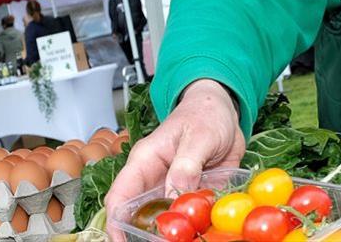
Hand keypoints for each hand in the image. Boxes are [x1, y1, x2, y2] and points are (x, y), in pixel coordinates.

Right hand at [104, 79, 245, 240]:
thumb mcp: (198, 137)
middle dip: (146, 235)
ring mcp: (174, 190)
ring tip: (185, 240)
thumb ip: (186, 165)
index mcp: (145, 161)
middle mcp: (155, 180)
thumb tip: (175, 194)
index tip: (120, 241)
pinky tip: (204, 233)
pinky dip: (196, 227)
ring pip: (166, 220)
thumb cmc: (204, 115)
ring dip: (174, 233)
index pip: (120, 195)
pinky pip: (191, 216)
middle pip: (140, 215)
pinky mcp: (193, 196)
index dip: (116, 222)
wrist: (225, 112)